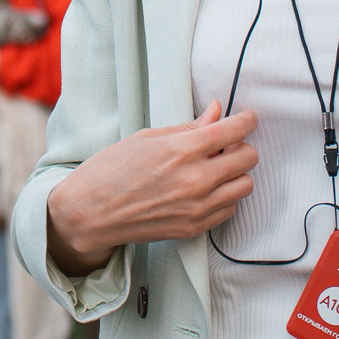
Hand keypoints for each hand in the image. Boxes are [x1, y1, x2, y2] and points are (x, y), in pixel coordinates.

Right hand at [47, 101, 258, 276]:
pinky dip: (225, 196)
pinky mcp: (194, 228)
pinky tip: (206, 189)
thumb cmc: (112, 169)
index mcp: (181, 150)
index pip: (234, 130)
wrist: (91, 212)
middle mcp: (195, 180)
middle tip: (226, 143)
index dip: (246, 120)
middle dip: (242, 146)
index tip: (247, 118)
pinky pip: (230, 209)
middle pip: (247, 158)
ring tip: (216, 168)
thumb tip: (217, 111)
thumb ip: (189, 127)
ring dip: (236, 173)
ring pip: (245, 185)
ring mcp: (197, 207)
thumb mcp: (148, 137)